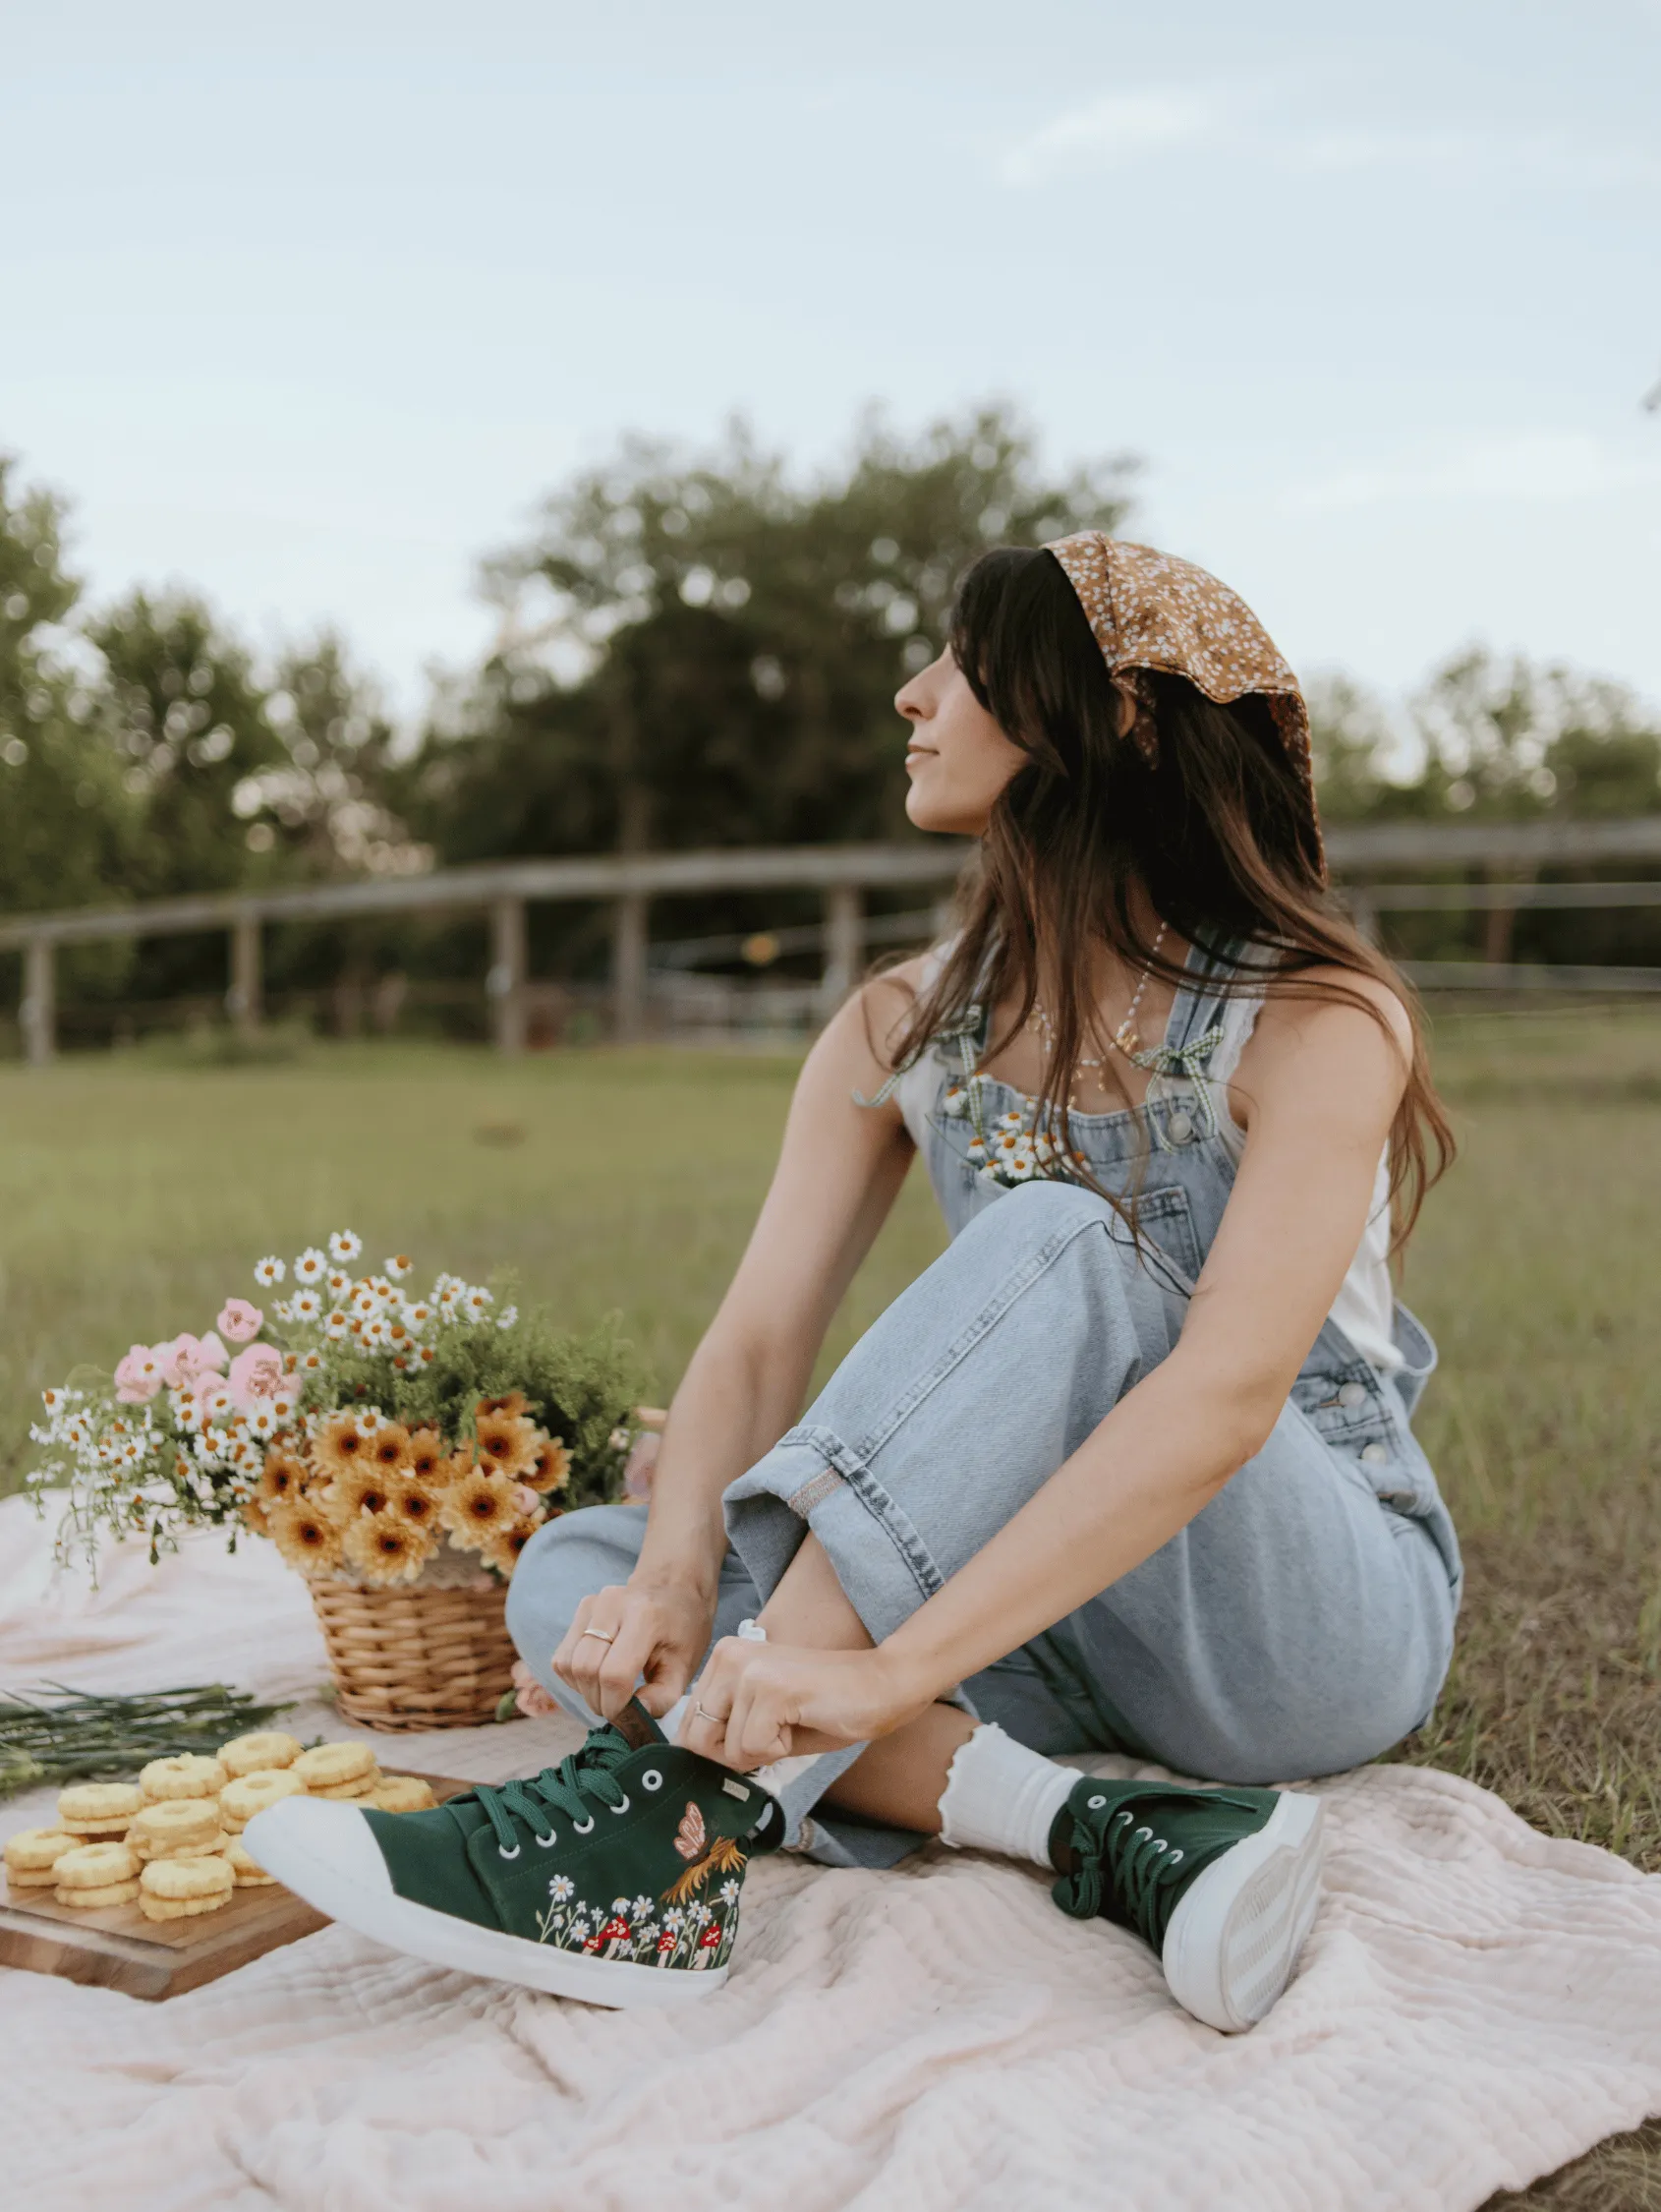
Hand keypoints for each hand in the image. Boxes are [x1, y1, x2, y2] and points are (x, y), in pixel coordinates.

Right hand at [552, 1579, 714, 1720]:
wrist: (674, 1587)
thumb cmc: (683, 1630)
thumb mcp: (684, 1666)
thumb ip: (662, 1697)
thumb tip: (631, 1718)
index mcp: (646, 1617)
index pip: (614, 1674)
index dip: (615, 1704)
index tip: (626, 1715)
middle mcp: (614, 1603)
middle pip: (586, 1669)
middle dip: (598, 1700)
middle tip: (617, 1708)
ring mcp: (594, 1603)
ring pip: (568, 1664)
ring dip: (584, 1690)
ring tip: (609, 1691)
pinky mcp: (582, 1608)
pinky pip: (562, 1656)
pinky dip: (575, 1676)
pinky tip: (598, 1675)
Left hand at [678, 1636, 919, 1768]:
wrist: (880, 1686)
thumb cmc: (825, 1706)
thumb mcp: (762, 1715)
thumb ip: (726, 1727)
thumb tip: (689, 1755)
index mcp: (723, 1657)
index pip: (689, 1725)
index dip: (720, 1748)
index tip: (758, 1735)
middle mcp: (728, 1656)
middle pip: (696, 1739)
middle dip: (737, 1753)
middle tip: (776, 1731)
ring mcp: (748, 1670)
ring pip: (728, 1749)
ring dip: (764, 1751)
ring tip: (794, 1721)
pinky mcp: (770, 1689)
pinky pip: (753, 1749)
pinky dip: (780, 1750)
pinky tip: (803, 1720)